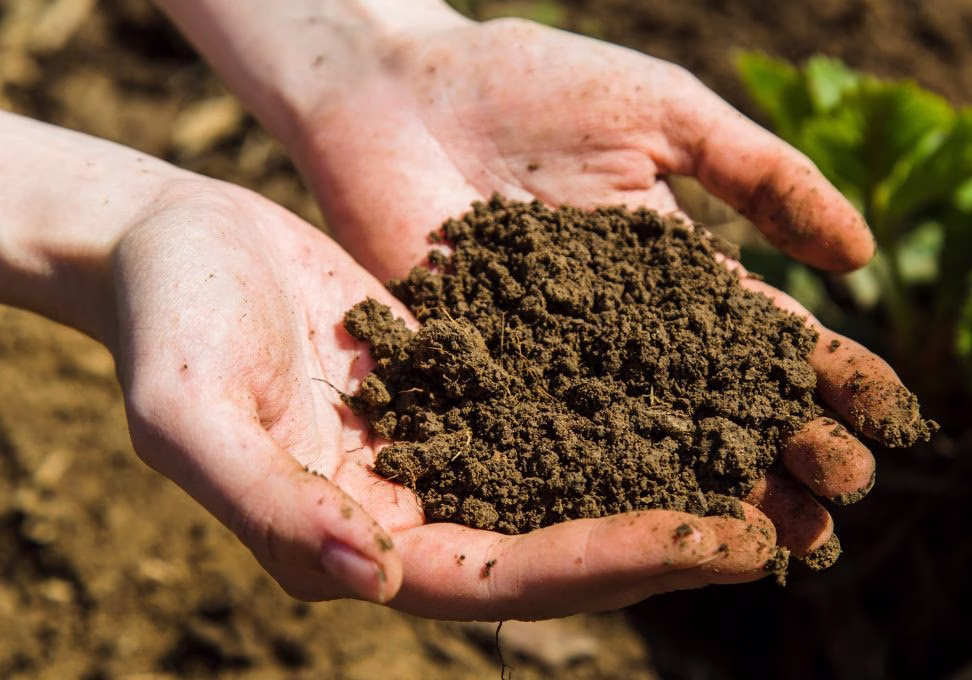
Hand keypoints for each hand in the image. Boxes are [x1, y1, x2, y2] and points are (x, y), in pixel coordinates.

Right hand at [101, 161, 783, 620]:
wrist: (177, 244)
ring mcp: (451, 454)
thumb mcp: (188, 413)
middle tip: (794, 519)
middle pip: (569, 547)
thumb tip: (370, 576)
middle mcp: (423, 513)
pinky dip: (637, 408)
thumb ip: (267, 503)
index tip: (728, 540)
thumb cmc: (168, 324)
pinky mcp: (471, 391)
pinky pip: (567, 409)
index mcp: (366, 543)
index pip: (510, 578)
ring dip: (679, 479)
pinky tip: (708, 388)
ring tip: (781, 464)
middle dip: (681, 537)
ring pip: (582, 482)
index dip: (618, 564)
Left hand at [286, 16, 923, 542]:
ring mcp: (555, 366)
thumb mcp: (666, 116)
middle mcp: (625, 337)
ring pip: (649, 442)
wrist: (399, 86)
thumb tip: (863, 257)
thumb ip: (761, 175)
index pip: (767, 339)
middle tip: (844, 505)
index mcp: (675, 275)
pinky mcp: (481, 382)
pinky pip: (548, 443)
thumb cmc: (535, 84)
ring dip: (714, 491)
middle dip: (786, 454)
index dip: (829, 383)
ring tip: (781, 540)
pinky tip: (650, 529)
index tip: (889, 425)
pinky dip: (600, 488)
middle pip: (718, 408)